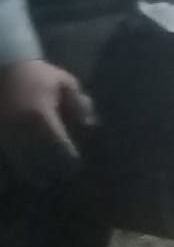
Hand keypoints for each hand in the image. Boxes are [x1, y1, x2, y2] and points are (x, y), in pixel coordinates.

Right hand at [0, 59, 95, 185]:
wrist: (2, 68)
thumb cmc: (38, 76)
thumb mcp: (64, 84)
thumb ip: (79, 104)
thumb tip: (91, 124)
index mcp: (41, 118)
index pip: (59, 149)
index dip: (69, 161)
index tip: (77, 166)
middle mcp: (22, 131)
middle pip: (41, 162)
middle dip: (54, 170)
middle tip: (65, 175)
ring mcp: (6, 136)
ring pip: (23, 165)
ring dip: (36, 172)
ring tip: (48, 179)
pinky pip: (11, 158)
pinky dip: (21, 165)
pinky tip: (30, 169)